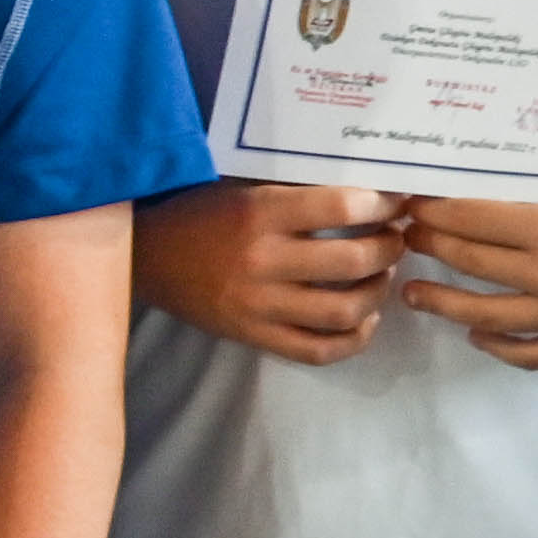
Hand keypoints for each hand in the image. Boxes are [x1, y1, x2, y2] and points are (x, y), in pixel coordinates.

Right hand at [137, 180, 404, 361]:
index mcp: (258, 213)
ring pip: (344, 310)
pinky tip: (362, 319)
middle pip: (355, 260)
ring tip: (379, 276)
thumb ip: (296, 190)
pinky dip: (353, 339)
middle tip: (394, 238)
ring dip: (378, 291)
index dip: (383, 204)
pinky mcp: (252, 335)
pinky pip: (317, 350)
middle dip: (390, 247)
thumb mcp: (243, 188)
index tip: (395, 202)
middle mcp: (261, 260)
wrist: (142, 256)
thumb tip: (367, 188)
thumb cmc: (198, 212)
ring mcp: (257, 305)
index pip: (343, 207)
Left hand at [400, 187, 537, 367]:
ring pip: (481, 313)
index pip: (467, 216)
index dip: (432, 209)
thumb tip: (492, 181)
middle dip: (429, 245)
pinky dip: (496, 345)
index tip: (411, 202)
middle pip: (468, 259)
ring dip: (439, 302)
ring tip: (412, 293)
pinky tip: (476, 334)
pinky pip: (528, 354)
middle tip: (408, 237)